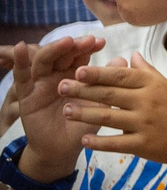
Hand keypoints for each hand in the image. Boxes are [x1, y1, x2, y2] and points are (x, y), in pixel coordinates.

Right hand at [9, 34, 101, 180]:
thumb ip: (108, 83)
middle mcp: (55, 75)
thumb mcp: (100, 104)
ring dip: (54, 49)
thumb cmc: (84, 124)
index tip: (101, 42)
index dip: (88, 48)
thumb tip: (123, 59)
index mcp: (74, 75)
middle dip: (74, 46)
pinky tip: (23, 48)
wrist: (65, 149)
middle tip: (87, 40)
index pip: (79, 56)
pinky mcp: (25, 93)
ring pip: (43, 60)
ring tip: (66, 42)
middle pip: (61, 54)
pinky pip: (21, 75)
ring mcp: (39, 82)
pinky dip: (20, 61)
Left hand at [59, 55, 166, 178]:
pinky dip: (100, 143)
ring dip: (84, 114)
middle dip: (82, 91)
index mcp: (152, 86)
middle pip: (109, 95)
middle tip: (60, 87)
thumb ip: (147, 72)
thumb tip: (132, 55)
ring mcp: (145, 124)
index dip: (98, 73)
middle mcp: (147, 103)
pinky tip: (85, 141)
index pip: (120, 76)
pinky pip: (117, 143)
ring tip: (66, 111)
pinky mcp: (144, 145)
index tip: (78, 71)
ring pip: (108, 118)